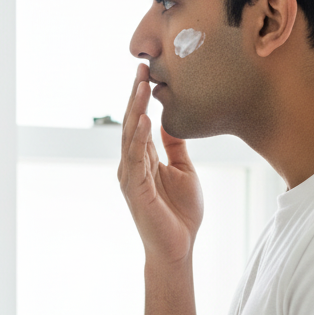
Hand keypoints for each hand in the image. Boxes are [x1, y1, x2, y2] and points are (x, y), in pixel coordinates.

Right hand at [118, 63, 204, 263]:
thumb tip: (170, 120)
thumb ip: (174, 147)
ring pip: (130, 136)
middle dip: (136, 95)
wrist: (178, 248)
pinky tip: (145, 118)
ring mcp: (130, 177)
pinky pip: (135, 158)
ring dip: (136, 109)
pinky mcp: (134, 190)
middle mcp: (132, 165)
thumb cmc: (180, 213)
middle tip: (142, 66)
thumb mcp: (183, 170)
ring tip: (142, 85)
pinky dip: (139, 137)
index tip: (148, 71)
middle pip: (132, 123)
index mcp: (143, 159)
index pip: (140, 121)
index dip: (142, 97)